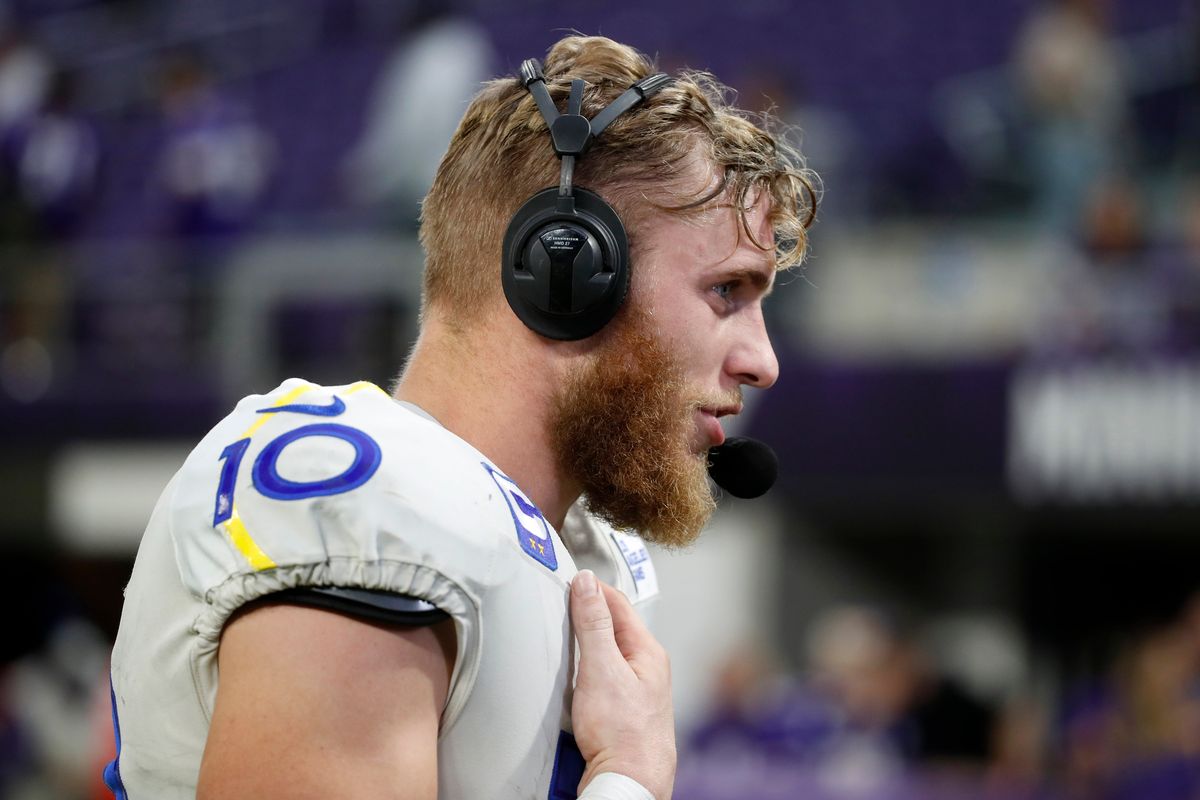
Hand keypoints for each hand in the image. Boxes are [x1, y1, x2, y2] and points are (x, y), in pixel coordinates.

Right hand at [569, 569, 675, 799]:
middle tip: (565, 600)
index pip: (619, 604)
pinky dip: (589, 667)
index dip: (593, 589)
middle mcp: (647, 668)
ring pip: (610, 653)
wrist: (630, 780)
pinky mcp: (625, 710)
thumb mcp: (601, 668)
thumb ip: (593, 624)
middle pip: (614, 628)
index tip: (570, 580)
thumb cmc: (622, 733)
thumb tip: (588, 584)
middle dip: (590, 613)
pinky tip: (579, 674)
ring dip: (590, 641)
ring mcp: (638, 691)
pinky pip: (606, 677)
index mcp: (647, 651)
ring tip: (570, 630)